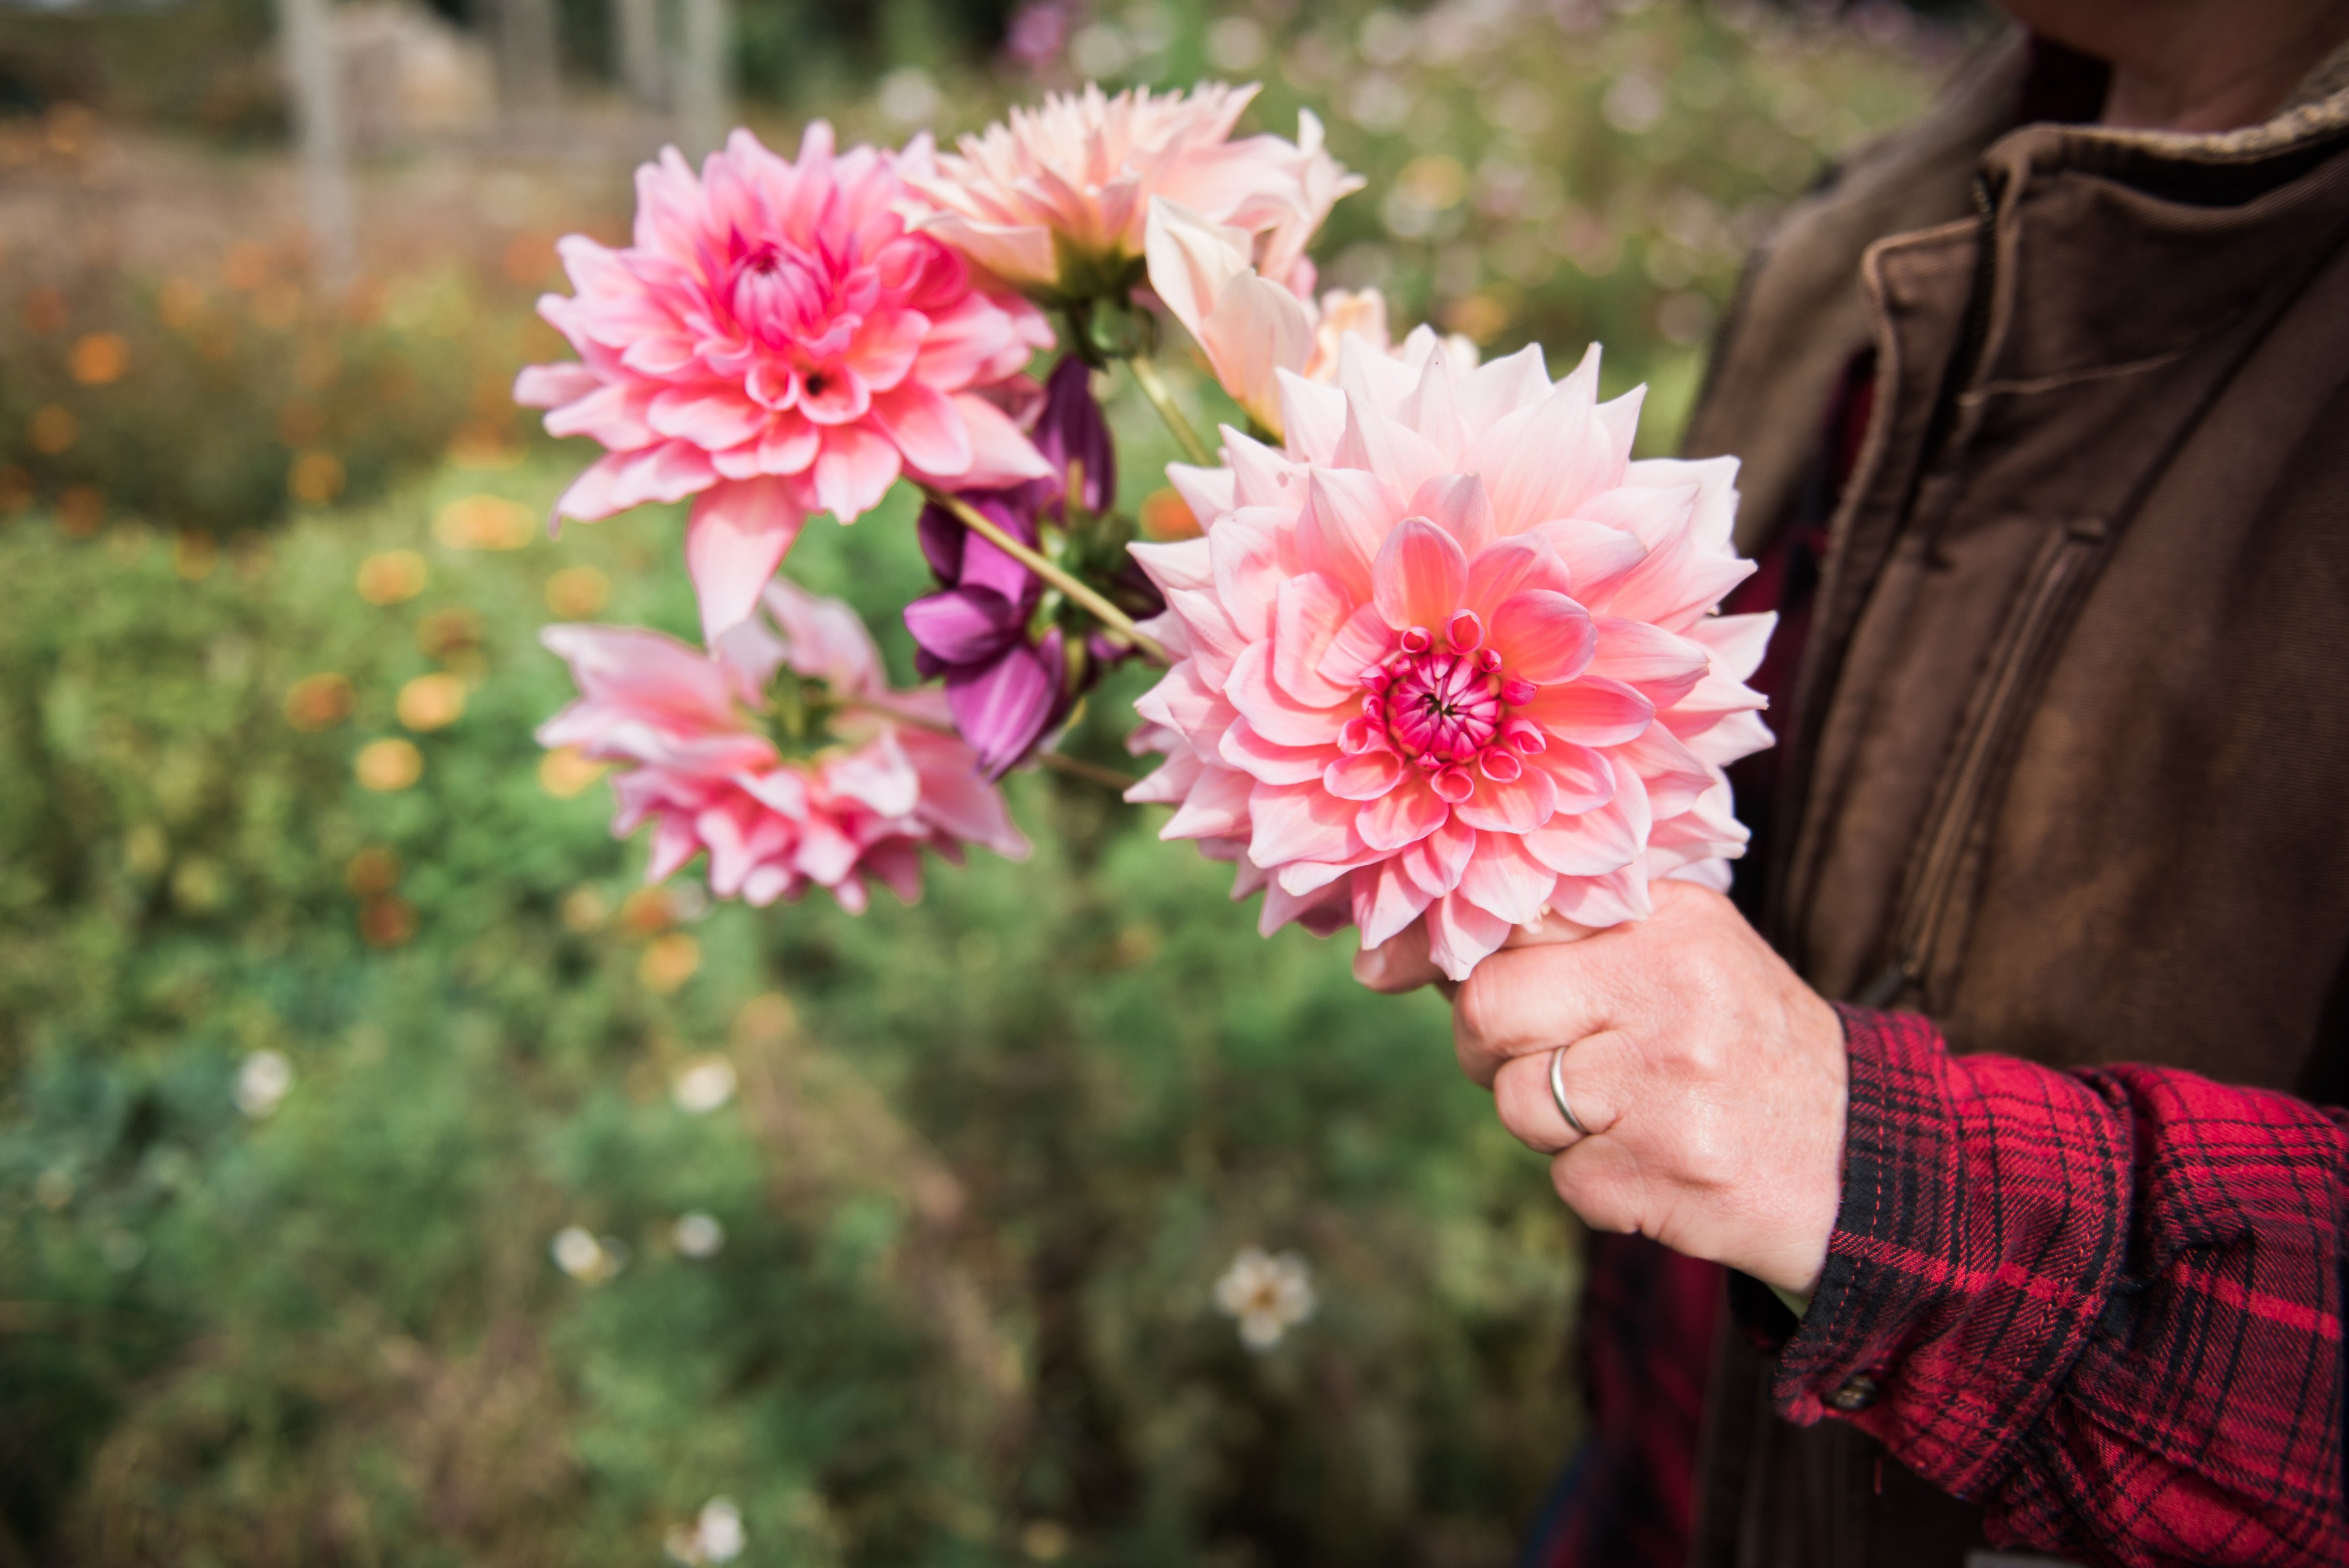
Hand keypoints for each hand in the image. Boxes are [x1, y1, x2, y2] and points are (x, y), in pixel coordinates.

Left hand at [1356, 881, 1848, 1294]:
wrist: (1867, 1163)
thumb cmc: (1743, 1047)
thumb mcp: (1676, 959)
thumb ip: (1551, 942)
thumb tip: (1380, 962)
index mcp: (1668, 917)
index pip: (1510, 907)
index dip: (1440, 944)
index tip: (1392, 969)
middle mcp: (1668, 986)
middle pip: (1487, 1007)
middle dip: (1488, 1049)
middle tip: (1544, 1062)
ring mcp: (1667, 1084)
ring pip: (1513, 1102)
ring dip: (1549, 1124)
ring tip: (1629, 1111)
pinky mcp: (1664, 1175)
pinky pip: (1562, 1181)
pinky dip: (1595, 1184)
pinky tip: (1659, 1162)